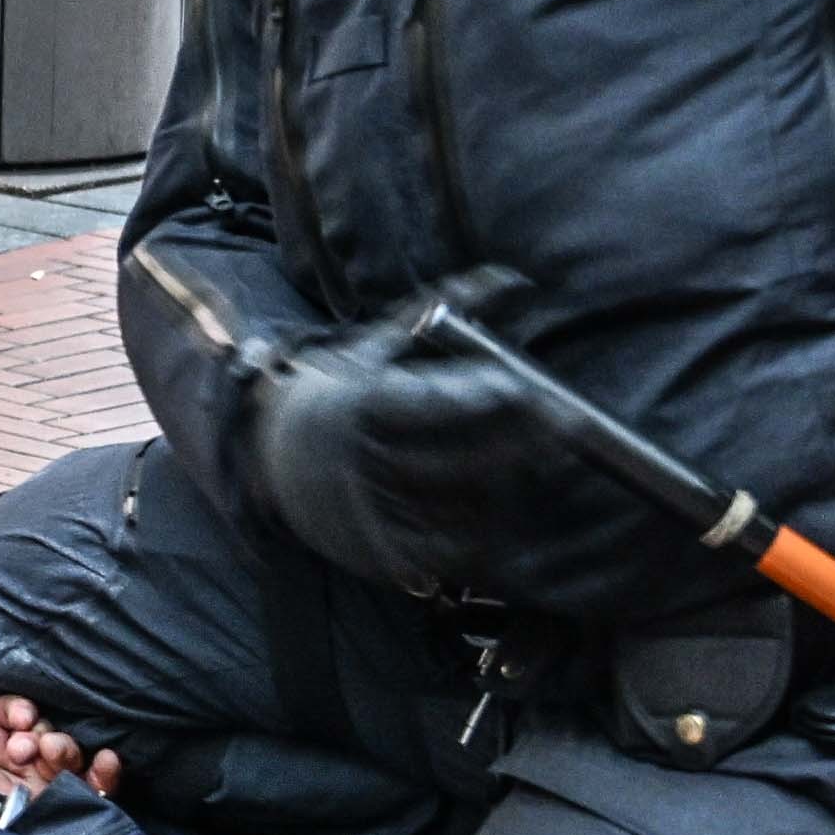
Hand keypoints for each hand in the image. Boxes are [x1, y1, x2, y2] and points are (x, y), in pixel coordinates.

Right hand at [239, 303, 654, 608]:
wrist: (266, 461)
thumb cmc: (337, 394)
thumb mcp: (373, 346)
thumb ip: (441, 310)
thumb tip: (513, 277)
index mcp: (356, 405)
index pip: (426, 401)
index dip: (480, 394)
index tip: (525, 384)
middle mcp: (360, 463)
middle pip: (456, 457)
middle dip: (520, 441)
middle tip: (568, 423)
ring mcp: (370, 515)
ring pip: (458, 505)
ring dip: (508, 484)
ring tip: (542, 460)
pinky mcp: (381, 557)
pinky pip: (449, 549)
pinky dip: (484, 530)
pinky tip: (503, 502)